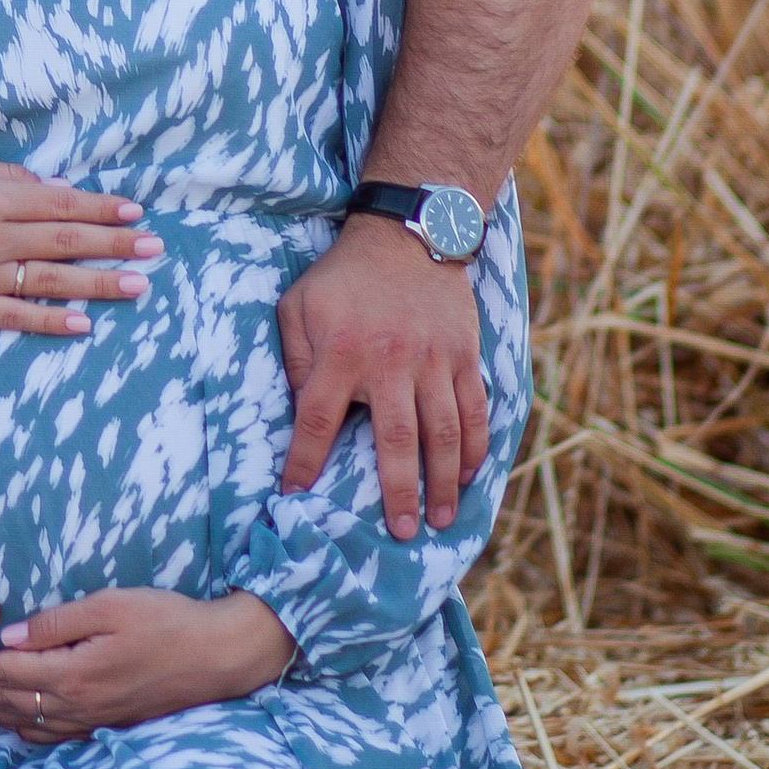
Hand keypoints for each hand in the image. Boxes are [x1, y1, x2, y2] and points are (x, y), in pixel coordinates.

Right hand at [0, 155, 160, 339]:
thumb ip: (6, 178)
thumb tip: (55, 190)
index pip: (61, 203)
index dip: (102, 208)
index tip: (135, 212)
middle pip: (66, 241)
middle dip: (115, 243)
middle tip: (154, 247)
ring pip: (50, 281)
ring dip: (98, 284)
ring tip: (138, 284)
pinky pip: (15, 317)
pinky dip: (51, 321)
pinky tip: (83, 323)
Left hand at [0, 589, 293, 741]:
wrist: (219, 658)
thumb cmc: (167, 621)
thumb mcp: (111, 605)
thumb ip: (56, 623)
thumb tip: (8, 635)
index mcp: (72, 673)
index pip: (1, 671)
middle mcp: (74, 706)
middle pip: (3, 701)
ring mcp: (88, 722)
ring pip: (21, 722)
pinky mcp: (102, 726)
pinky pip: (46, 736)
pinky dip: (17, 726)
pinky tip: (6, 718)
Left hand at [278, 214, 487, 537]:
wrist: (406, 235)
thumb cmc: (342, 277)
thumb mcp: (298, 306)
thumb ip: (293, 359)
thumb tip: (295, 412)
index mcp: (340, 353)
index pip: (316, 420)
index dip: (305, 462)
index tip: (297, 497)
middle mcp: (389, 361)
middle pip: (395, 440)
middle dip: (398, 492)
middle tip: (401, 532)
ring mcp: (432, 359)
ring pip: (442, 431)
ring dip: (444, 481)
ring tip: (441, 519)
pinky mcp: (462, 354)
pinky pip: (474, 408)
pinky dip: (475, 445)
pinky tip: (469, 474)